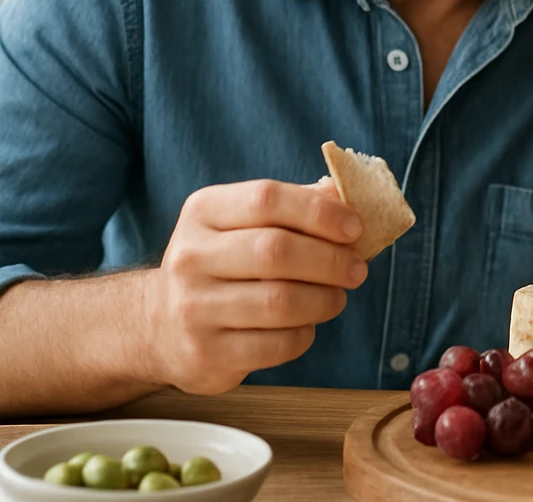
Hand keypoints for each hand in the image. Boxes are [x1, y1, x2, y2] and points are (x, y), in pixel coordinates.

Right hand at [142, 178, 366, 394]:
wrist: (159, 324)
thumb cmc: (224, 263)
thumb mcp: (244, 222)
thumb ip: (296, 206)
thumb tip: (350, 196)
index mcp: (203, 211)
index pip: (267, 198)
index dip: (320, 212)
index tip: (355, 227)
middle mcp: (190, 257)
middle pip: (276, 251)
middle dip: (331, 260)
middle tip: (357, 269)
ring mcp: (192, 308)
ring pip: (281, 302)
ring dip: (325, 299)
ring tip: (336, 297)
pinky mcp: (205, 354)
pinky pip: (277, 344)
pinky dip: (305, 334)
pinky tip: (305, 325)